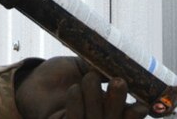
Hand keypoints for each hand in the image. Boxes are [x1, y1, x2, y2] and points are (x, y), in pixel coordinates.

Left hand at [16, 56, 149, 118]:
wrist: (34, 81)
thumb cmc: (61, 76)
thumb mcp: (85, 68)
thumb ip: (102, 68)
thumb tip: (124, 63)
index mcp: (107, 108)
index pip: (127, 117)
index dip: (135, 114)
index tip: (142, 103)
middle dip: (117, 102)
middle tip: (118, 82)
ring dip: (94, 99)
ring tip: (89, 78)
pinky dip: (75, 106)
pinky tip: (74, 90)